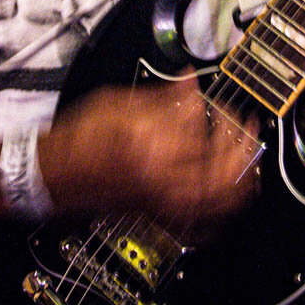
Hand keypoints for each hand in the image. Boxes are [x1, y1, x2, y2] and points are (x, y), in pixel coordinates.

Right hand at [38, 78, 259, 225]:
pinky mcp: (163, 215)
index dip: (218, 112)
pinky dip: (226, 209)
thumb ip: (163, 96)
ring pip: (224, 200)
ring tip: (248, 155)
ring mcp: (167, 202)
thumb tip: (191, 81)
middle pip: (228, 170)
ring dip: (244, 176)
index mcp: (154, 147)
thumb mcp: (117, 103)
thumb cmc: (79, 140)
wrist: (56, 176)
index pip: (206, 129)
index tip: (217, 103)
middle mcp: (165, 179)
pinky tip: (231, 194)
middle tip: (246, 127)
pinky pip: (208, 223)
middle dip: (244, 146)